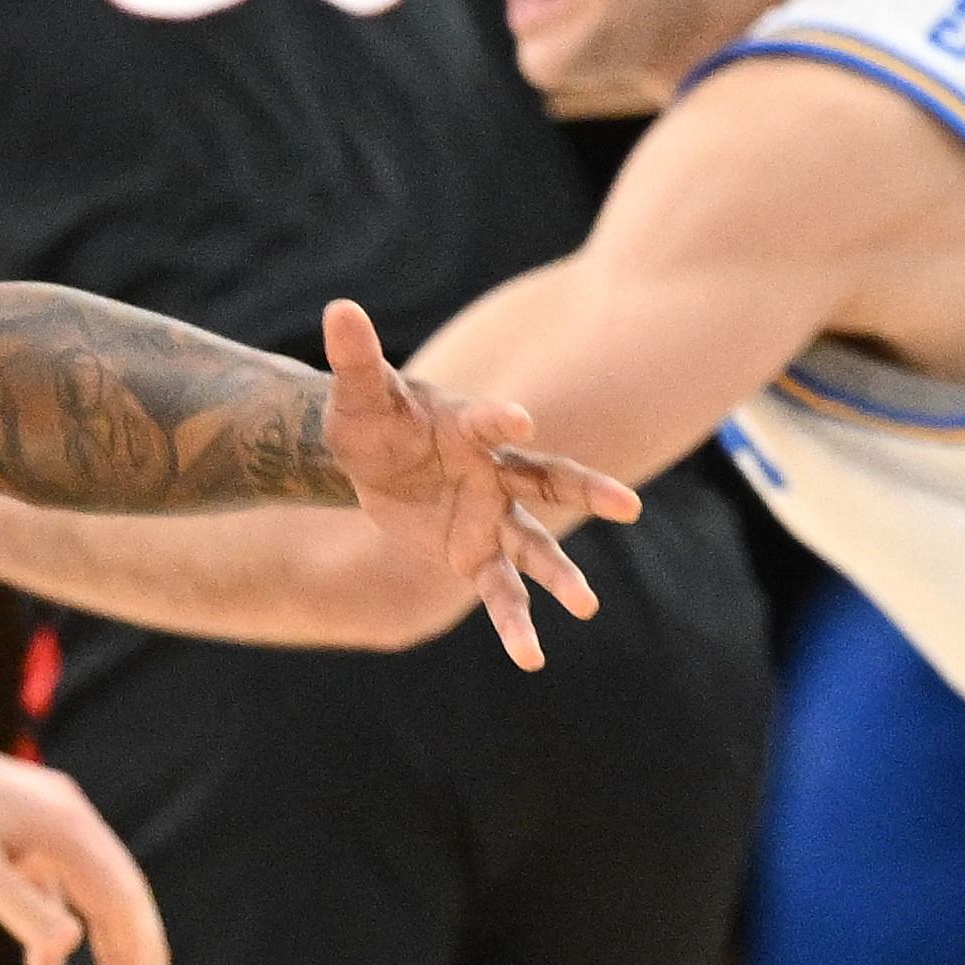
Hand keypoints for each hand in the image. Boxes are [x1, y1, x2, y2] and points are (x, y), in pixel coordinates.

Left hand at [0, 743, 167, 964]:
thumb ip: (20, 905)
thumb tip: (72, 943)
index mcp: (66, 828)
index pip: (120, 899)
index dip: (138, 953)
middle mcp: (67, 824)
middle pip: (115, 898)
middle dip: (130, 956)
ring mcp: (44, 829)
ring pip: (87, 899)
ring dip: (99, 954)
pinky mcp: (17, 838)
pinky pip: (50, 895)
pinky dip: (52, 941)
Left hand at [317, 298, 637, 669]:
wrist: (369, 457)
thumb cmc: (371, 417)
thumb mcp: (359, 393)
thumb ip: (357, 357)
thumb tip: (338, 307)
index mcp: (469, 426)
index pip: (490, 421)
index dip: (503, 419)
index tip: (520, 421)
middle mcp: (494, 471)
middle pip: (549, 482)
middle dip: (586, 494)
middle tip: (627, 505)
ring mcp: (490, 515)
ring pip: (534, 546)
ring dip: (560, 575)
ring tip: (586, 606)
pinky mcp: (474, 553)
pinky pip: (500, 591)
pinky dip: (513, 623)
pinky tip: (530, 657)